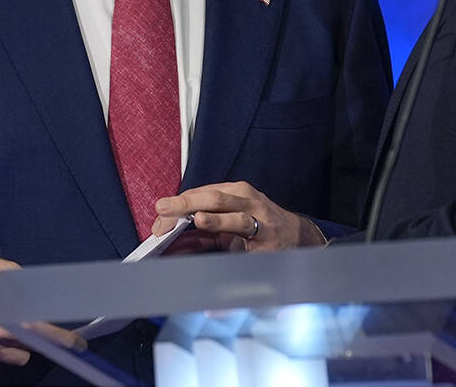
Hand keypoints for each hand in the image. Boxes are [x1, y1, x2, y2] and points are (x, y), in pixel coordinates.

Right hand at [0, 249, 79, 365]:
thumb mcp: (5, 271)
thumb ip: (28, 288)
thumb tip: (49, 298)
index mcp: (15, 304)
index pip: (49, 327)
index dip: (67, 338)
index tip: (79, 344)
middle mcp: (4, 327)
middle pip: (39, 344)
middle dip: (51, 342)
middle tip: (65, 340)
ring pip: (23, 355)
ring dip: (27, 345)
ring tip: (23, 329)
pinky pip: (4, 355)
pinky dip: (8, 348)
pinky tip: (3, 331)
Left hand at [151, 181, 326, 251]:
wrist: (296, 237)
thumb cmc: (258, 225)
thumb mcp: (230, 222)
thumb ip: (202, 231)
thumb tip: (171, 240)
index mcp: (237, 193)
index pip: (203, 193)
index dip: (179, 203)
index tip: (159, 213)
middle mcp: (249, 203)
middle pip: (216, 199)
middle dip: (188, 204)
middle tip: (164, 209)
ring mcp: (260, 223)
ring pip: (237, 218)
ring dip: (216, 221)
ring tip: (199, 220)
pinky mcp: (267, 247)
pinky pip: (248, 254)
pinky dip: (233, 262)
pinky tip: (220, 262)